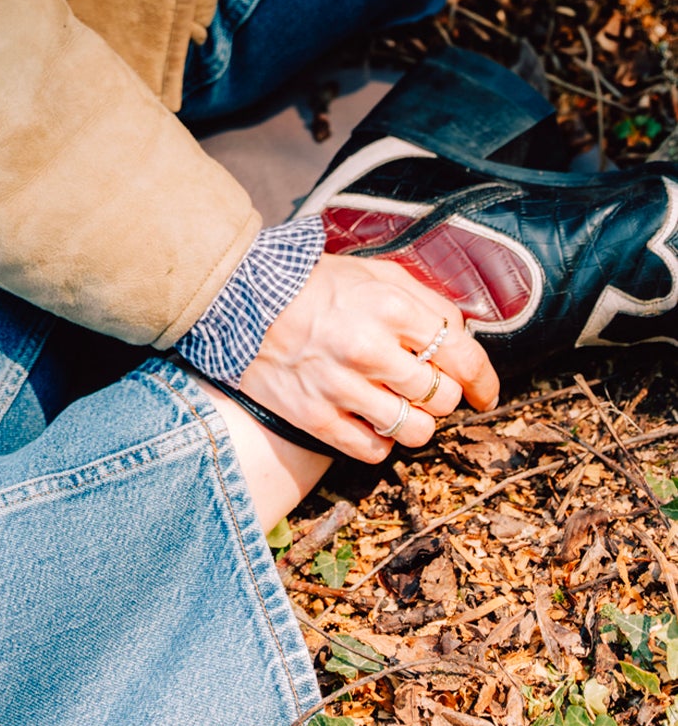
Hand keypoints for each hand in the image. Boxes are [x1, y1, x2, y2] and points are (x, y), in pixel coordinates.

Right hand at [238, 255, 498, 462]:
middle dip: (442, 395)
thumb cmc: (315, 285)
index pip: (462, 356)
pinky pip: (375, 452)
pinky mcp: (317, 418)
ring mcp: (341, 387)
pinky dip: (381, 441)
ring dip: (416, 422)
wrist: (242, 300)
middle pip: (441, 396)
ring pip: (415, 431)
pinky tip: (369, 419)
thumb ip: (423, 300)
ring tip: (400, 405)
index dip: (483, 380)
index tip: (485, 392)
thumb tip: (462, 334)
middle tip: (425, 386)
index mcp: (389, 307)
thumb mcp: (373, 273)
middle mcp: (369, 349)